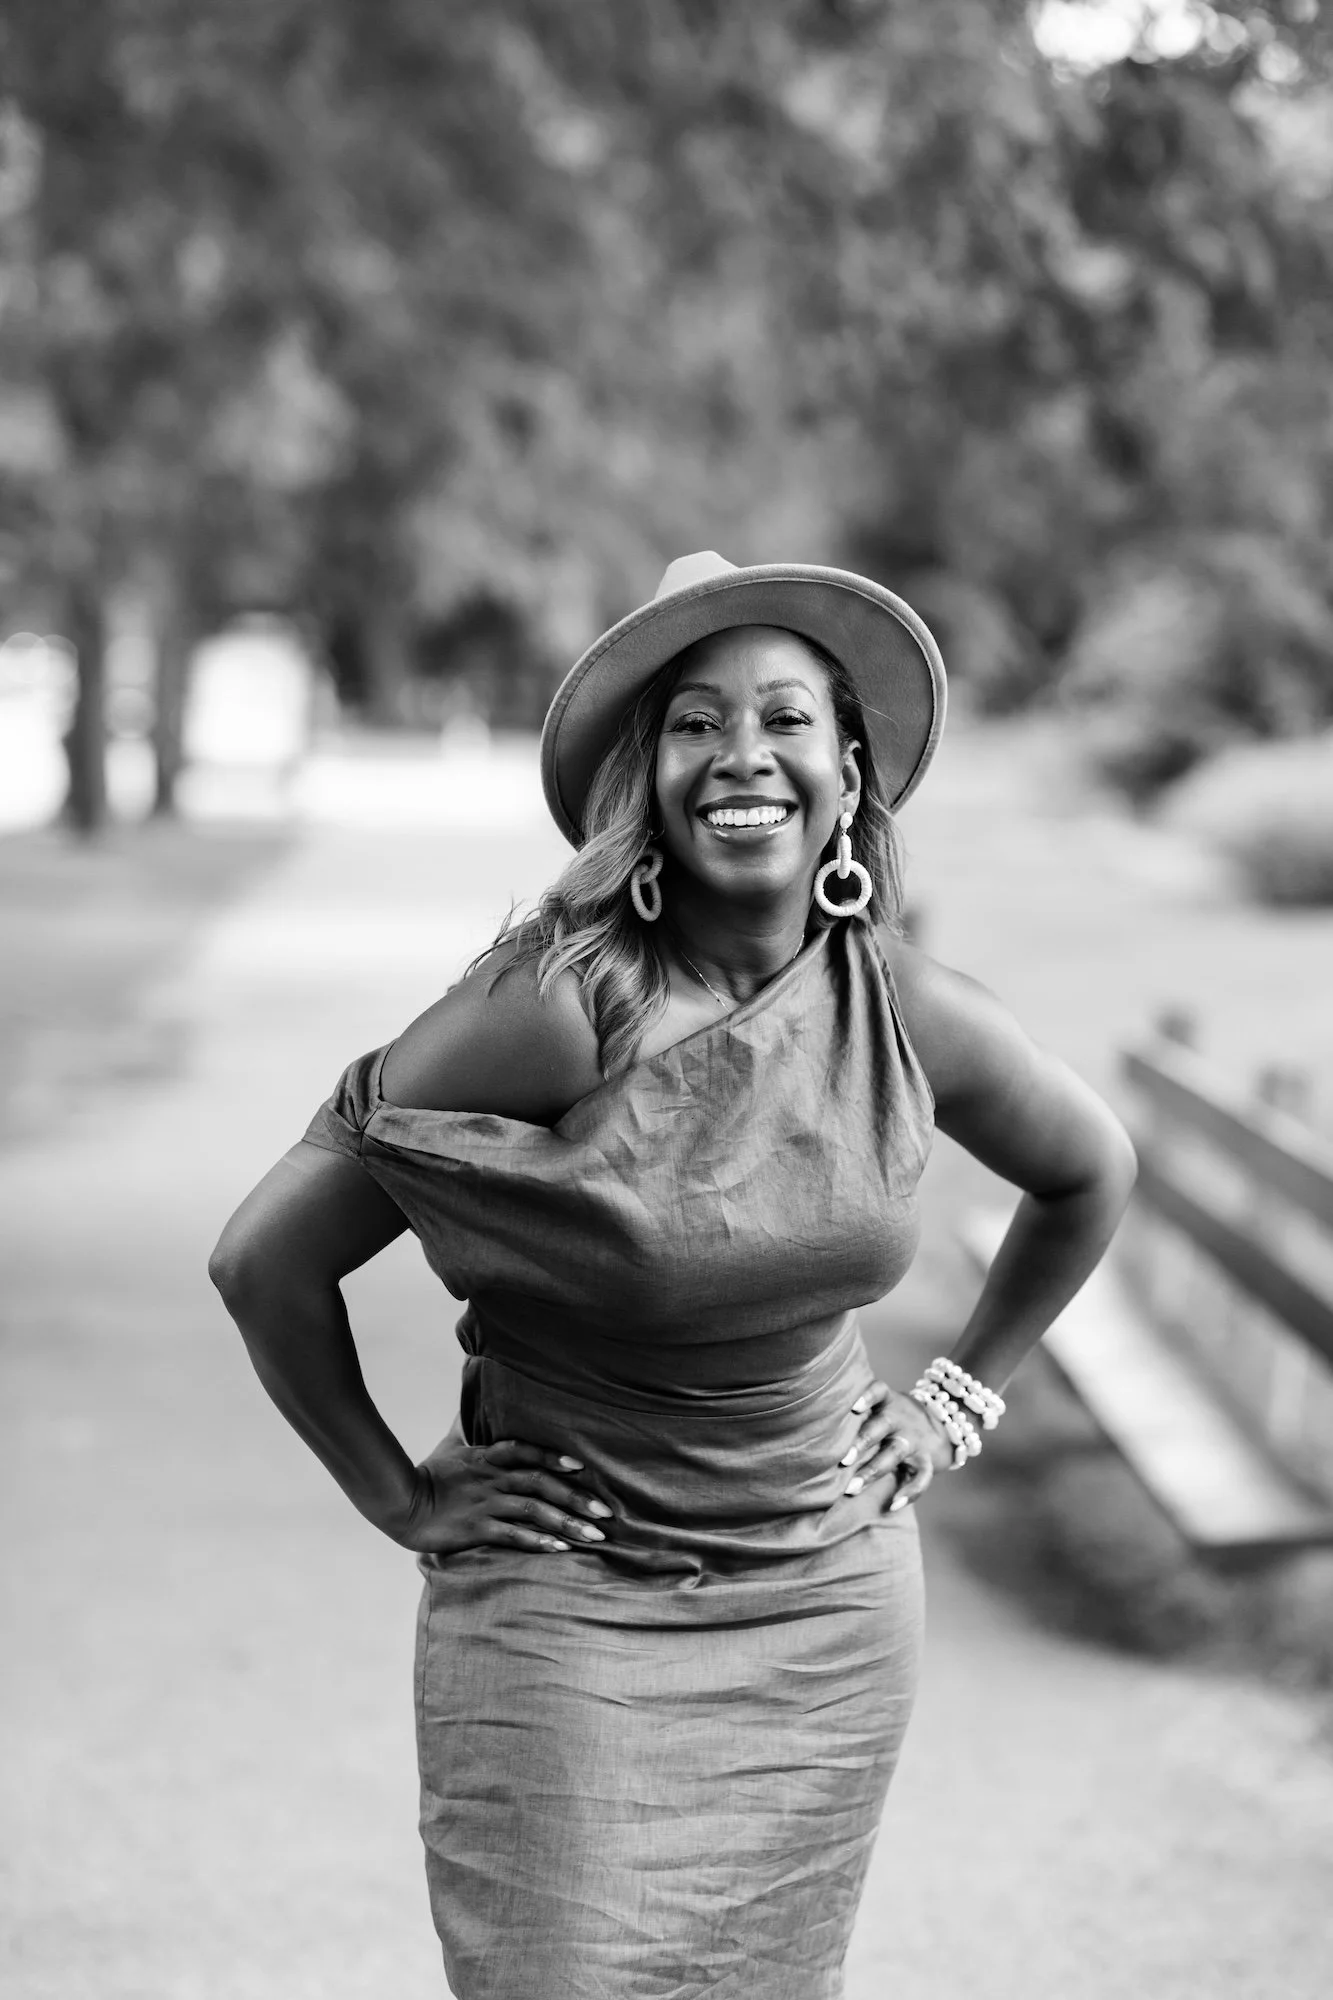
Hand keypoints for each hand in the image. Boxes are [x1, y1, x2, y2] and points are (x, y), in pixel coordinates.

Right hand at [395, 1422, 614, 1556]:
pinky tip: (559, 1548)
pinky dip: (538, 1541)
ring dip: (566, 1521)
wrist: (400, 1504)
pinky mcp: (476, 1529)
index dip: (554, 1457)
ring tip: (593, 1534)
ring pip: (533, 1510)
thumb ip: (471, 1427)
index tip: (581, 1466)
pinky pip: (512, 1535)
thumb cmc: (430, 1475)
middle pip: (540, 1483)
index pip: (526, 1451)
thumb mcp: (453, 1446)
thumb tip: (473, 1392)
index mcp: (487, 1458)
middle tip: (605, 1511)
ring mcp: (485, 1504)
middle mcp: (491, 1479)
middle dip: (575, 1497)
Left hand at [838, 1380, 955, 1511]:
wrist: (944, 1423)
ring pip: (894, 1454)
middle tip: (843, 1460)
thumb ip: (859, 1410)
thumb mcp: (884, 1403)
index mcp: (888, 1402)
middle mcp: (900, 1419)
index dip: (868, 1397)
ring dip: (872, 1471)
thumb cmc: (894, 1415)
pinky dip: (910, 1492)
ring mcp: (914, 1440)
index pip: (879, 1391)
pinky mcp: (927, 1459)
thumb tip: (813, 1426)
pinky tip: (893, 1505)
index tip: (853, 1408)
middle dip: (862, 1442)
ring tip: (852, 1488)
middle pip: (881, 1426)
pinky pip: (922, 1477)